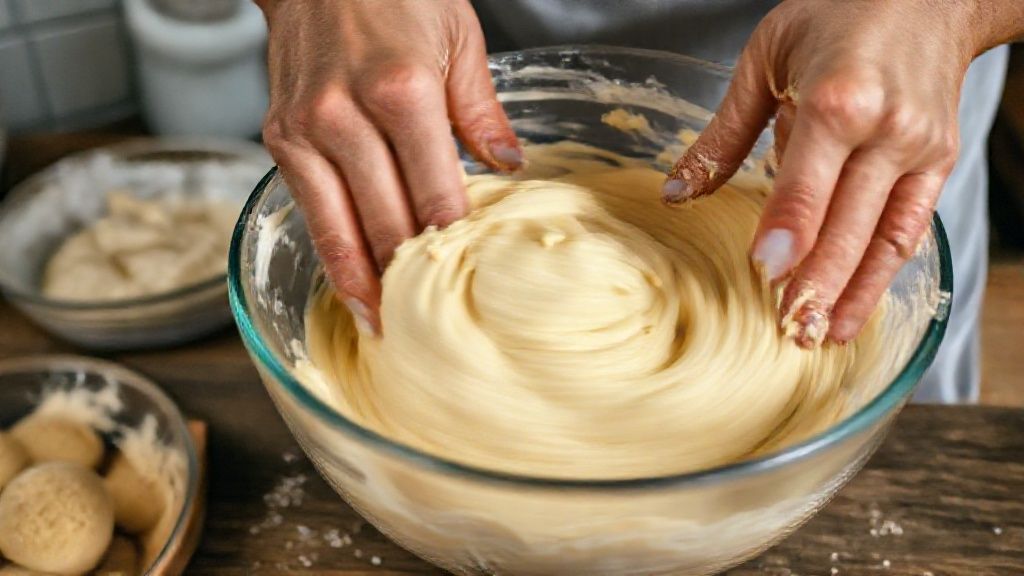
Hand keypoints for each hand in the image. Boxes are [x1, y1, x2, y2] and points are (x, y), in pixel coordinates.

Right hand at [257, 0, 521, 333]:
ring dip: (365, 284)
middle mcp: (345, 115)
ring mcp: (306, 130)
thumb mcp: (458, 36)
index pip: (434, 194)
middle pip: (386, 222)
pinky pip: (310, 212)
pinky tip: (352, 286)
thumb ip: (481, 109)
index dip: (451, 245)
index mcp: (401, 90)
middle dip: (410, 277)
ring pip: (340, 229)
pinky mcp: (279, 138)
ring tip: (386, 326)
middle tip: (433, 321)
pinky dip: (332, 255)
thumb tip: (510, 166)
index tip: (467, 282)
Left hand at [664, 1, 997, 346]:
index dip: (789, 230)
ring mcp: (918, 150)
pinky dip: (883, 274)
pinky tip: (855, 306)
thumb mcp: (766, 59)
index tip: (767, 274)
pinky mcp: (938, 163)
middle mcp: (885, 130)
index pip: (808, 180)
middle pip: (848, 222)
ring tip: (820, 336)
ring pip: (884, 237)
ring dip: (852, 293)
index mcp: (837, 99)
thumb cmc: (839, 14)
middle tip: (787, 331)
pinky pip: (911, 229)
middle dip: (817, 283)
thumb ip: (723, 135)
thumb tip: (675, 193)